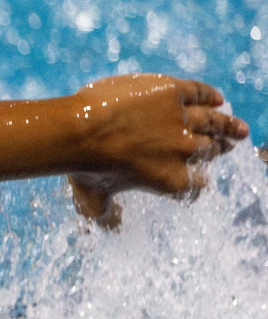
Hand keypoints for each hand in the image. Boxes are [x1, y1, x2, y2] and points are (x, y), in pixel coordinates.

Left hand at [65, 74, 248, 225]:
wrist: (80, 132)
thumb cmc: (82, 169)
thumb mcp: (92, 199)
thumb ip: (103, 214)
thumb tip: (108, 226)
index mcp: (170, 180)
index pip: (196, 185)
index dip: (201, 183)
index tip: (204, 181)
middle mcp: (183, 150)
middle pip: (209, 150)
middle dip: (219, 150)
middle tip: (227, 146)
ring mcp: (180, 118)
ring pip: (213, 121)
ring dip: (228, 125)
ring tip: (238, 129)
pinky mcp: (173, 92)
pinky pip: (200, 92)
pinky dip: (210, 95)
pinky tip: (217, 99)